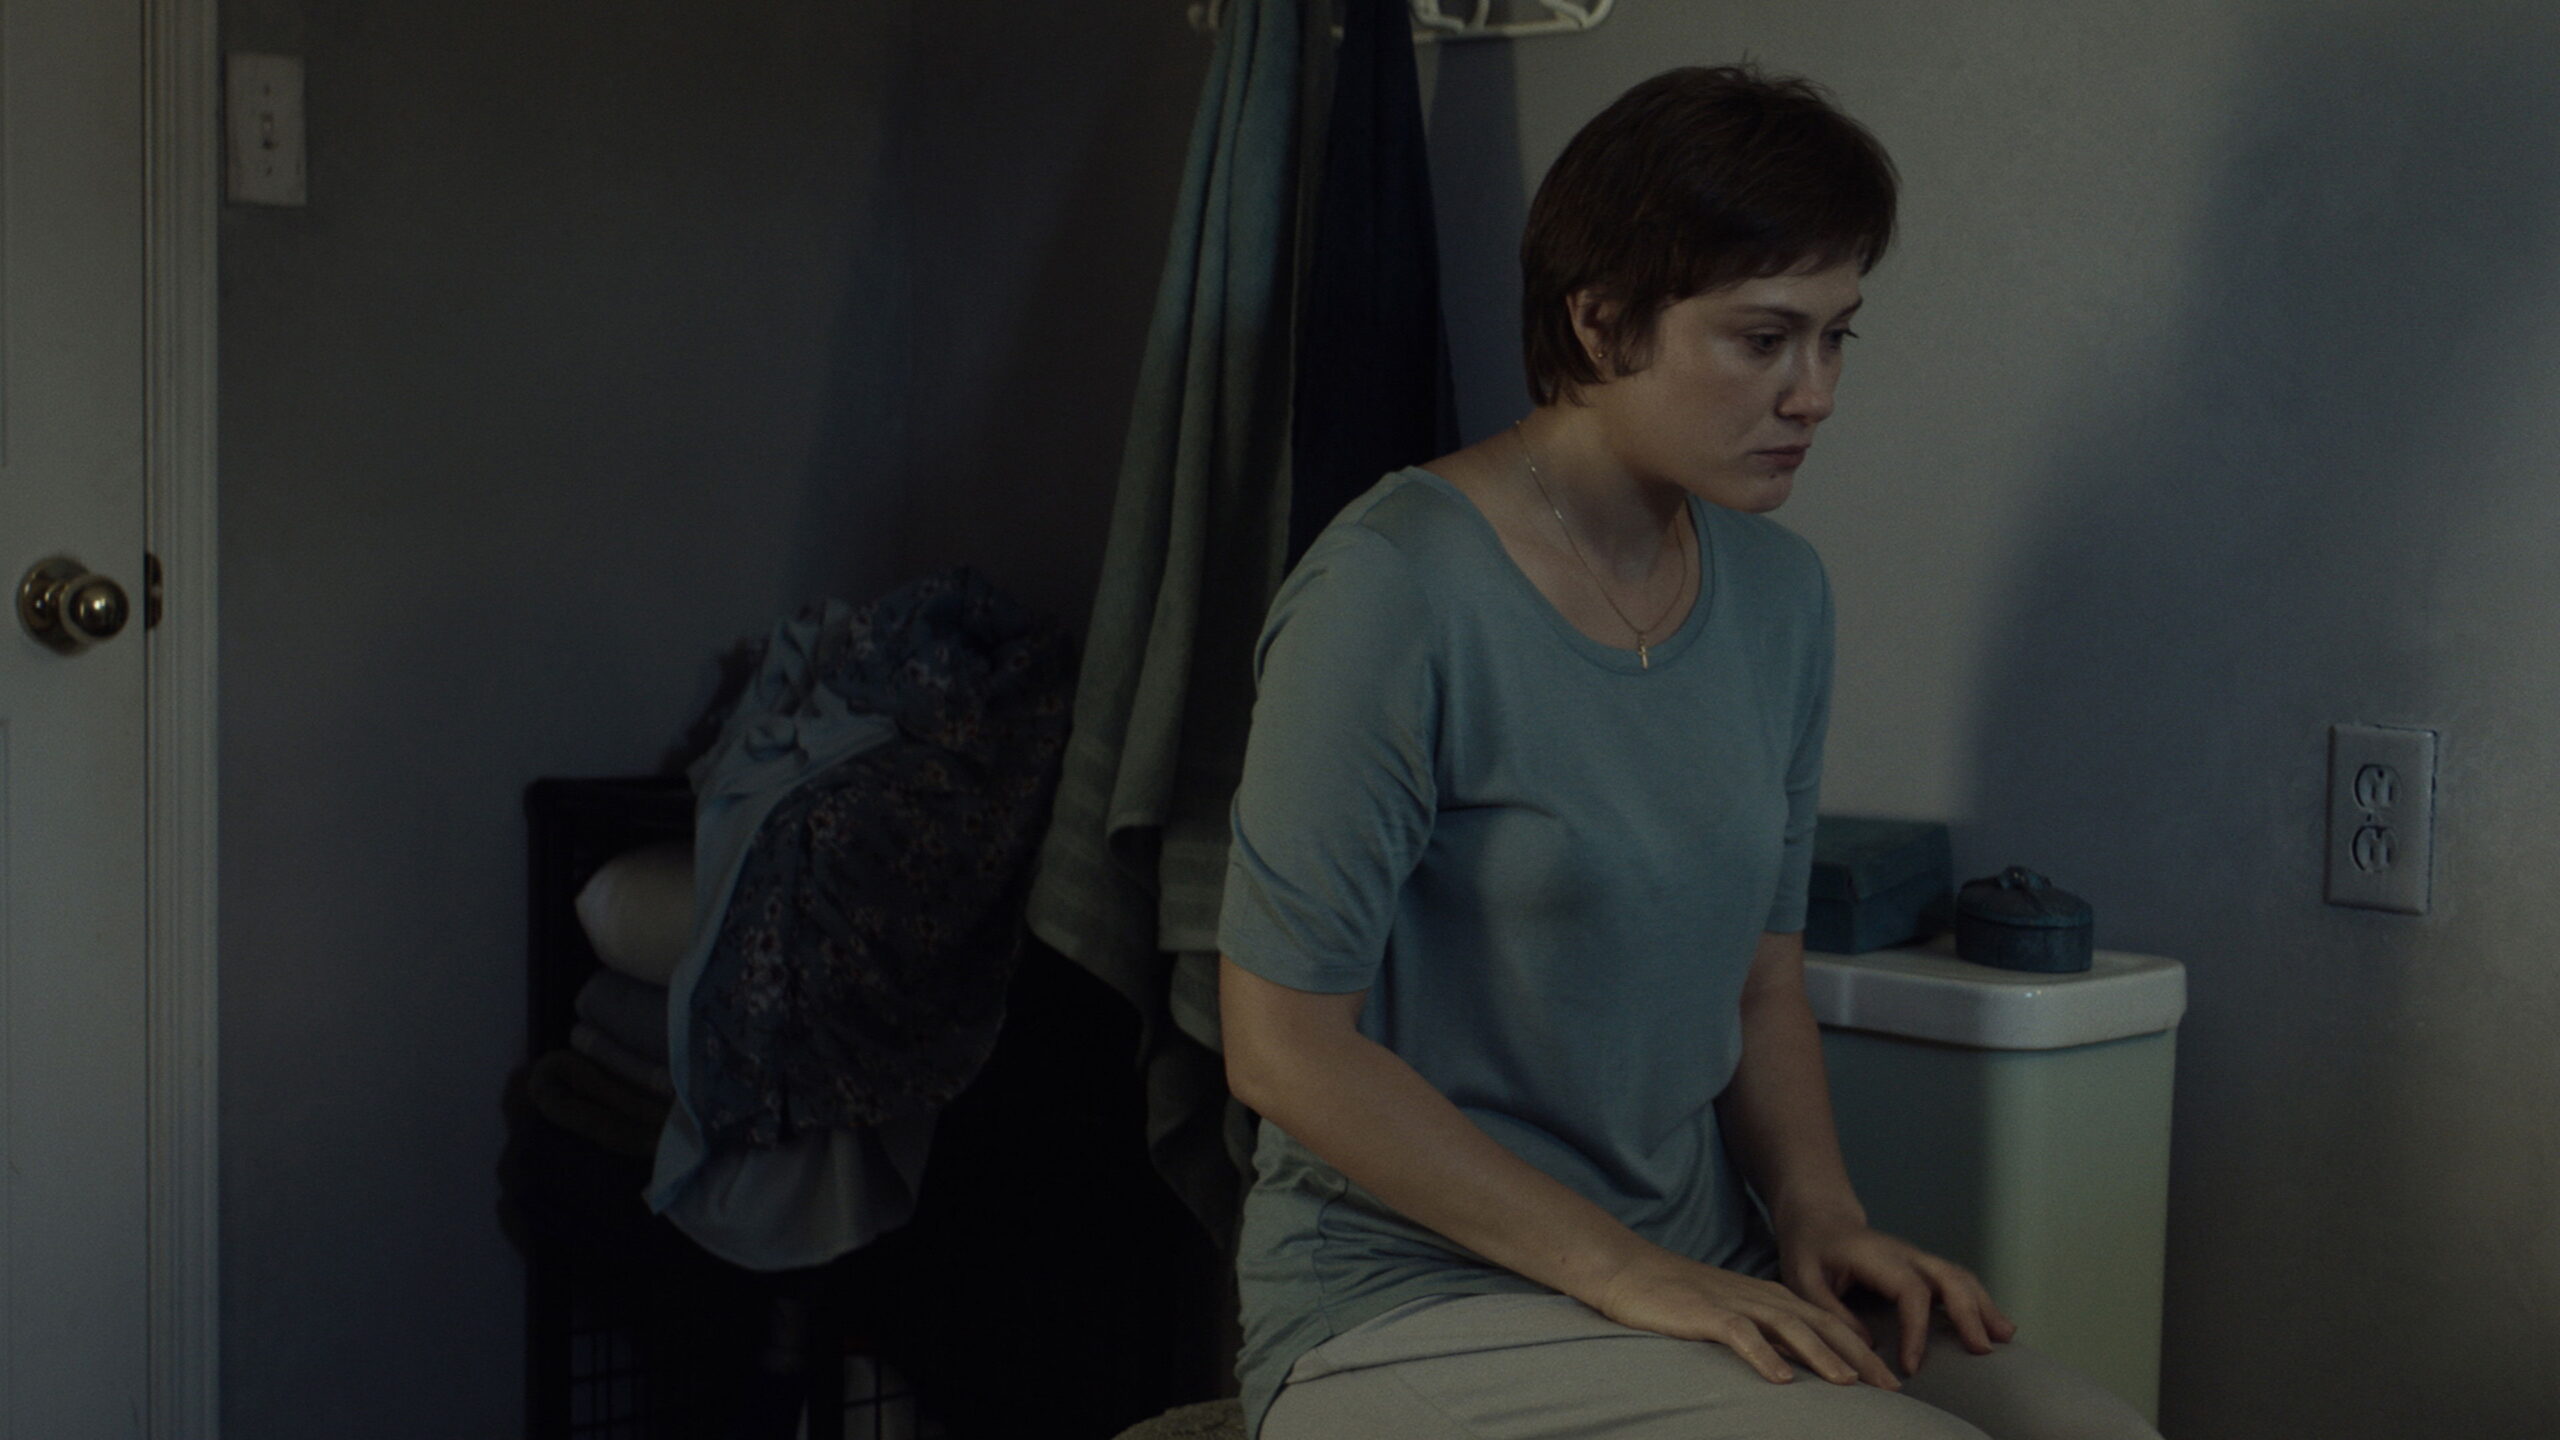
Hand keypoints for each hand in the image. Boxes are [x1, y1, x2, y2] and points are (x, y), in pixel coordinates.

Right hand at [1588, 1246, 1902, 1389]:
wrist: (1630, 1271)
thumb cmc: (1679, 1299)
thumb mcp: (1732, 1315)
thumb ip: (1765, 1335)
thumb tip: (1797, 1370)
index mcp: (1771, 1298)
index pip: (1829, 1323)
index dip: (1862, 1350)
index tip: (1890, 1381)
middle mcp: (1761, 1297)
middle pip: (1822, 1324)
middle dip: (1859, 1356)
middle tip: (1890, 1388)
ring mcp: (1734, 1303)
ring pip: (1789, 1327)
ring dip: (1822, 1355)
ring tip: (1849, 1384)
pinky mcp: (1705, 1313)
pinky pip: (1740, 1334)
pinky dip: (1762, 1355)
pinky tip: (1780, 1379)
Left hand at [1773, 1209, 2016, 1375]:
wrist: (1819, 1219)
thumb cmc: (1809, 1250)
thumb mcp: (1803, 1280)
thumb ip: (1832, 1312)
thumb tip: (1870, 1347)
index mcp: (1874, 1255)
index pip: (1909, 1290)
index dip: (1916, 1329)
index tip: (1912, 1366)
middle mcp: (1903, 1253)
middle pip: (1947, 1276)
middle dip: (1969, 1312)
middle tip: (1982, 1350)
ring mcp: (1916, 1258)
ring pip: (1959, 1276)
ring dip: (1984, 1305)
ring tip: (2004, 1338)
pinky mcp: (1922, 1267)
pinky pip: (1958, 1281)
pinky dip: (1979, 1301)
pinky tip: (1996, 1325)